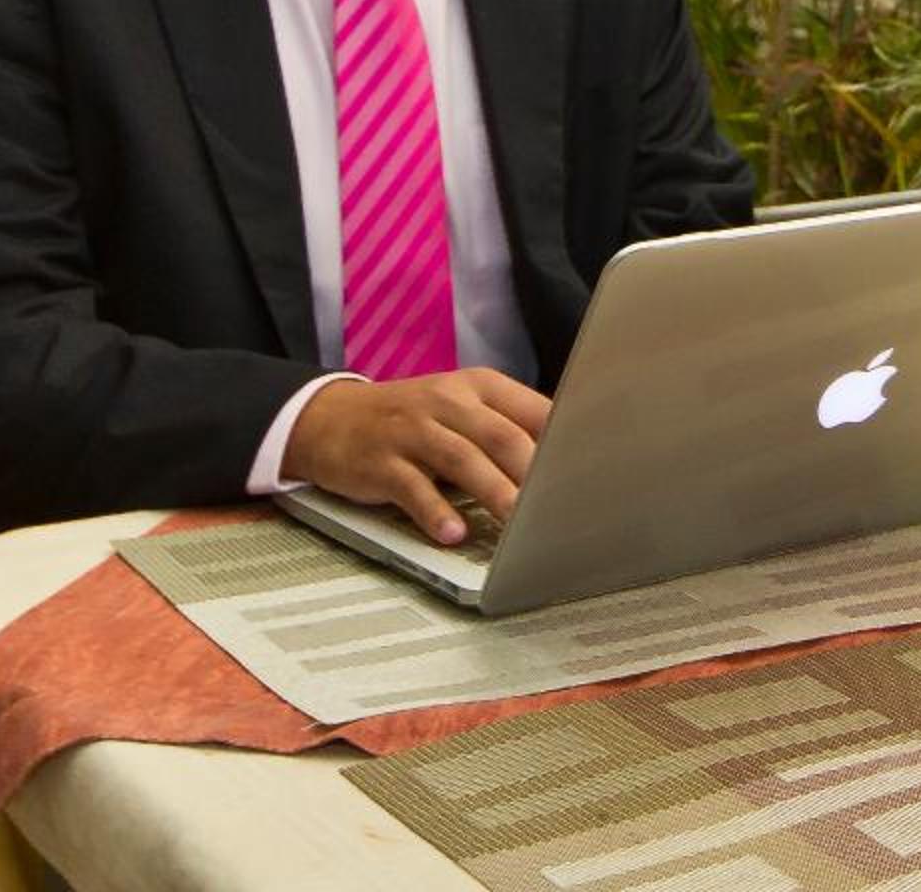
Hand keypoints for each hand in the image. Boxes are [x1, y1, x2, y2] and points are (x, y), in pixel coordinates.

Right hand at [280, 369, 549, 544]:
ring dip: (494, 493)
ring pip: (462, 459)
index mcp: (477, 387)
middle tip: (560, 507)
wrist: (329, 418)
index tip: (591, 473)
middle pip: (501, 435)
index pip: (532, 410)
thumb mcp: (461, 409)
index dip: (565, 442)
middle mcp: (447, 402)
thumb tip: (566, 465)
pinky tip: (452, 534)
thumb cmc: (411, 421)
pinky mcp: (381, 462)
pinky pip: (412, 488)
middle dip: (533, 473)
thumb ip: (508, 429)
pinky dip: (434, 512)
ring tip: (518, 524)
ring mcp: (412, 431)